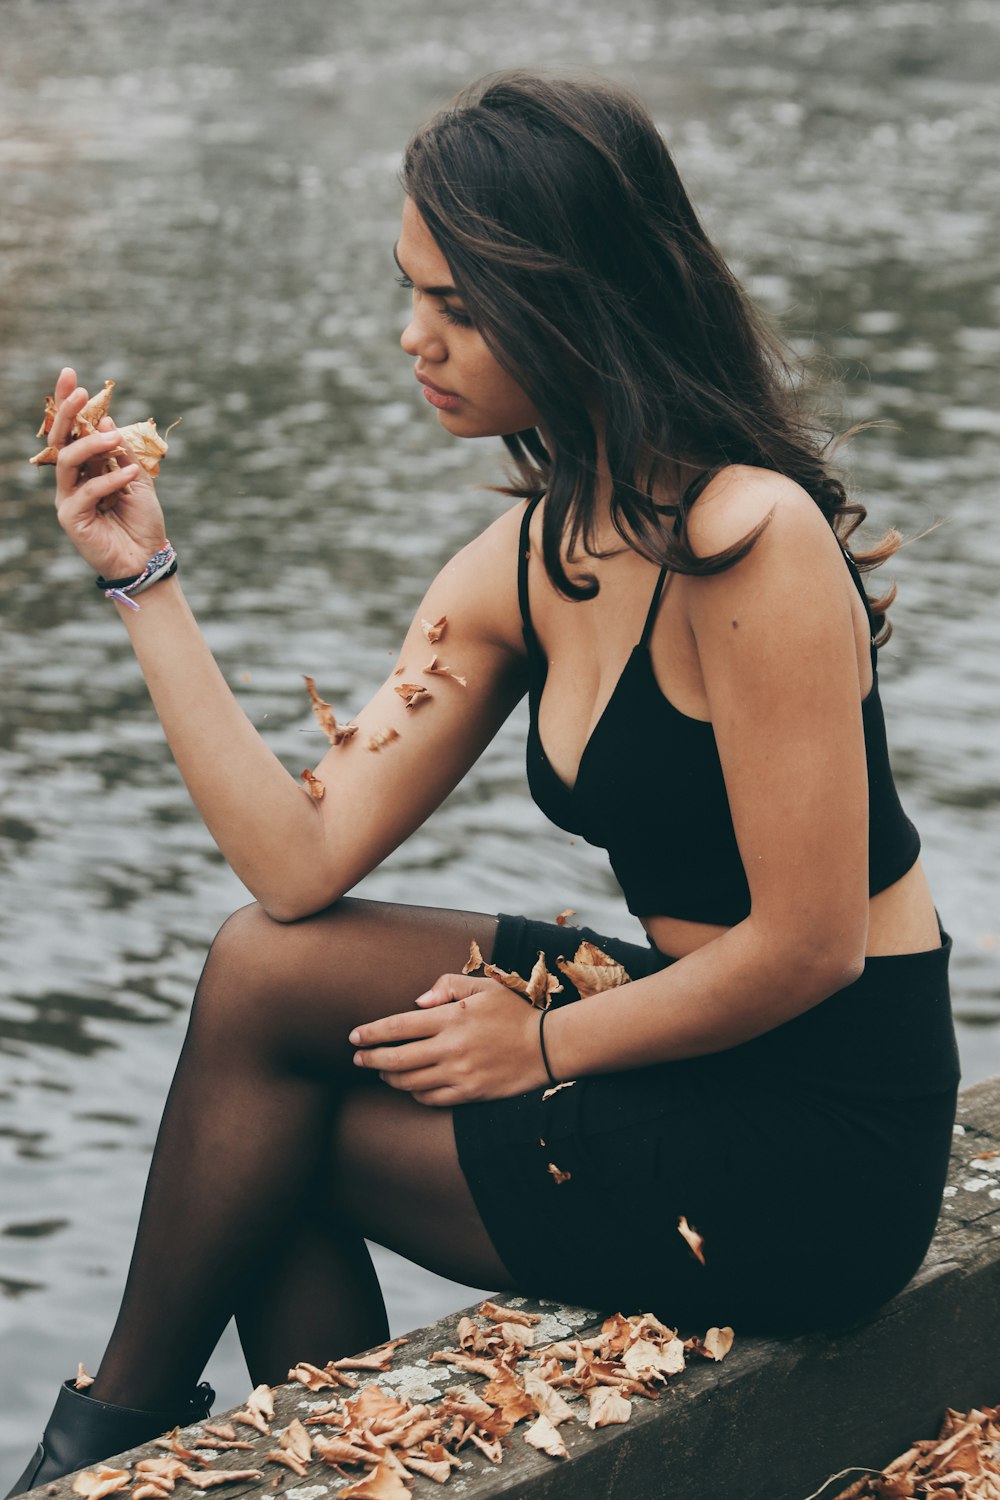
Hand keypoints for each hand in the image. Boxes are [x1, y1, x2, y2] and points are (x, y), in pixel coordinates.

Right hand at [48, 367, 168, 579]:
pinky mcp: (71, 518)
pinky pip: (86, 491)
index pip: (71, 431)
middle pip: (60, 440)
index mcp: (85, 468)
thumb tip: (107, 420)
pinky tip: (130, 474)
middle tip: (79, 391)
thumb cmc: (142, 520)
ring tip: (115, 439)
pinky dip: (109, 479)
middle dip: (67, 412)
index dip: (67, 403)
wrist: (148, 557)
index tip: (70, 374)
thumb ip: (122, 452)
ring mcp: (68, 498)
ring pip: (68, 460)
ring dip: (92, 444)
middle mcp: (71, 481)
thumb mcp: (139, 478)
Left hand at [349, 974, 549, 1105]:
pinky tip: (410, 1086)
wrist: (548, 1046)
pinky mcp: (470, 1093)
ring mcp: (460, 1073)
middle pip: (396, 1058)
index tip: (354, 1036)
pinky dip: (415, 1094)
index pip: (398, 1026)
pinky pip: (431, 1099)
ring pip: (410, 1082)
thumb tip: (417, 1001)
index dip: (371, 1033)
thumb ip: (447, 986)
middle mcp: (451, 1047)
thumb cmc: (515, 1011)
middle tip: (357, 1058)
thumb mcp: (484, 987)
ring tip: (381, 1070)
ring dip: (390, 1076)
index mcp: (451, 1018)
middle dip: (370, 1059)